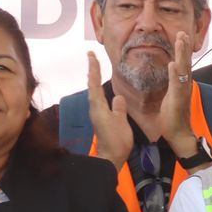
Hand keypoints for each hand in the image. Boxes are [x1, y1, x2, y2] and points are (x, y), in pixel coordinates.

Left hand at [86, 51, 132, 171]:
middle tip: (92, 57)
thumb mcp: (121, 123)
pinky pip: (99, 99)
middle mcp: (95, 108)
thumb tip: (118, 96)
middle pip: (92, 86)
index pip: (94, 83)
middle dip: (92, 71)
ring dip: (94, 79)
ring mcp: (97, 114)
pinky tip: (103, 90)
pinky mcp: (100, 119)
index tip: (91, 55)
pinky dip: (99, 90)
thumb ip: (119, 109)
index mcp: (98, 106)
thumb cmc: (117, 140)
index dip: (94, 69)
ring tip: (96, 68)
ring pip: (94, 92)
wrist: (111, 157)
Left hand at [159, 32, 198, 159]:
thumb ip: (172, 83)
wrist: (178, 134)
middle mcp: (185, 86)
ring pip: (183, 70)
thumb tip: (171, 70)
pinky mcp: (178, 100)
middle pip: (186, 63)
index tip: (181, 35)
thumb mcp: (171, 96)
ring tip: (180, 40)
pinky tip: (173, 63)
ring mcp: (183, 92)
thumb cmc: (173, 117)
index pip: (183, 64)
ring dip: (182, 54)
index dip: (183, 50)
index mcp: (182, 84)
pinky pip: (176, 84)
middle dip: (184, 47)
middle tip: (183, 32)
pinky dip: (175, 73)